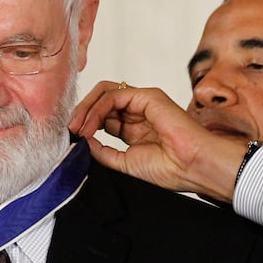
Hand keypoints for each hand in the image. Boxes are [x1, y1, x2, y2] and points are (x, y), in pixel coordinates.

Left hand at [69, 81, 245, 201]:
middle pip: (101, 101)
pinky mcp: (147, 96)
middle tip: (71, 129)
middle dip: (82, 113)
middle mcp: (138, 113)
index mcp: (134, 129)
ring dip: (86, 109)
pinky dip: (97, 108)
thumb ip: (103, 150)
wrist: (191, 167)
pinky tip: (91, 125)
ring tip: (78, 127)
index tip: (73, 138)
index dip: (86, 124)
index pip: (103, 117)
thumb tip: (83, 140)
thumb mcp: (123, 162)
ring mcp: (143, 102)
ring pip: (104, 93)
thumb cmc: (169, 169)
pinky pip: (113, 95)